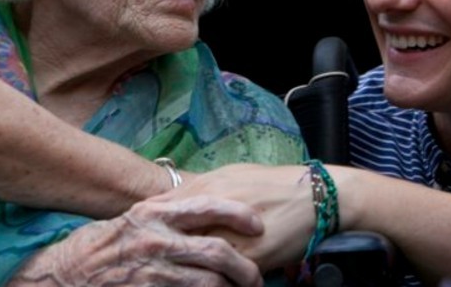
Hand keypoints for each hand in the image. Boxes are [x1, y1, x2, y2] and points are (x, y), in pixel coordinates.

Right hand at [8, 195, 263, 285]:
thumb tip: (206, 213)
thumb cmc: (100, 245)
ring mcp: (151, 270)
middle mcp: (155, 239)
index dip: (239, 213)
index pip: (209, 204)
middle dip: (244, 265)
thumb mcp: (134, 219)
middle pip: (216, 249)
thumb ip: (168, 216)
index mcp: (155, 212)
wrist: (59, 276)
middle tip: (257, 276)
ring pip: (208, 281)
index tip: (259, 223)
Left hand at [157, 163, 315, 271]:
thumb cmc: (274, 183)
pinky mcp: (246, 260)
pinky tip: (197, 282)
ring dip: (175, 272)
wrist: (314, 198)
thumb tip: (174, 200)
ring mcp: (228, 237)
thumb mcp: (234, 174)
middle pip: (169, 238)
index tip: (136, 234)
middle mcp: (212, 212)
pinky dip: (204, 281)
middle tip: (143, 262)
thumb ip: (202, 188)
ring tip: (164, 278)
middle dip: (154, 251)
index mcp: (207, 190)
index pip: (161, 209)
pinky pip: (216, 277)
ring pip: (189, 262)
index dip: (145, 223)